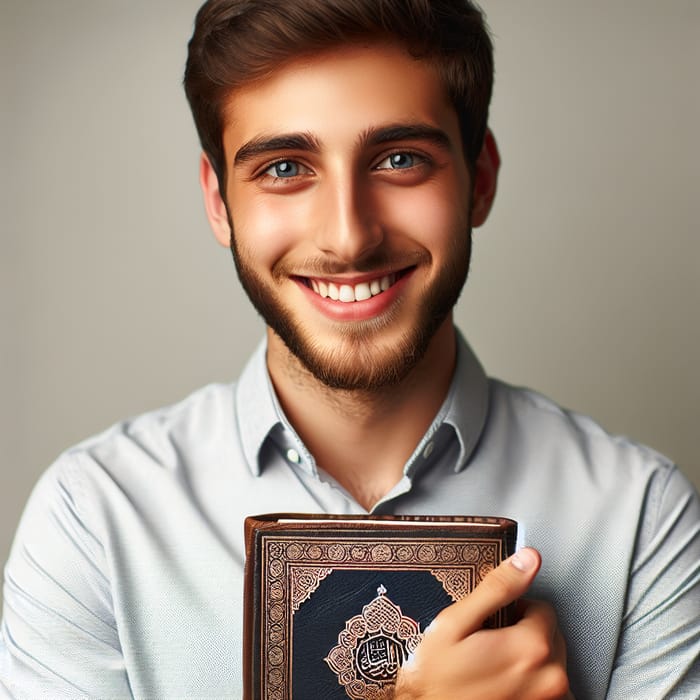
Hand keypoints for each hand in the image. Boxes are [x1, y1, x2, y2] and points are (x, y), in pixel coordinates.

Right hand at [394, 548, 571, 699]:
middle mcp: (550, 678)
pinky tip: (504, 684)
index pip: (543, 608)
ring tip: (495, 666)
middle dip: (525, 633)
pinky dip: (532, 683)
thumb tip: (527, 560)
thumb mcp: (457, 622)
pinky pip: (551, 690)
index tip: (492, 623)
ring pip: (552, 663)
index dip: (515, 609)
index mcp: (531, 647)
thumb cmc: (435, 677)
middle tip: (490, 643)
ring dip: (531, 660)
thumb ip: (498, 588)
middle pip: (551, 635)